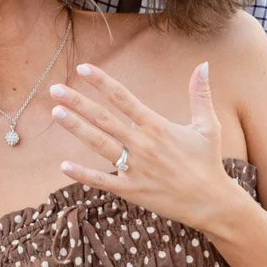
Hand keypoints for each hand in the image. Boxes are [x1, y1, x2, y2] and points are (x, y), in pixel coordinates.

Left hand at [50, 61, 234, 230]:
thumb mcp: (208, 126)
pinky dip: (83, 174)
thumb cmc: (208, 162)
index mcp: (157, 126)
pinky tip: (64, 166)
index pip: (124, 98)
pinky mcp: (132, 191)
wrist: (211, 202)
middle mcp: (143, 145)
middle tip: (55, 89)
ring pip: (100, 144)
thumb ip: (200, 95)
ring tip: (56, 113)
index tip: (82, 68)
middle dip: (78, 102)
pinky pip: (103, 181)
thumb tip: (204, 64)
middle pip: (104, 119)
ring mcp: (136, 168)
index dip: (102, 82)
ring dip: (76, 128)